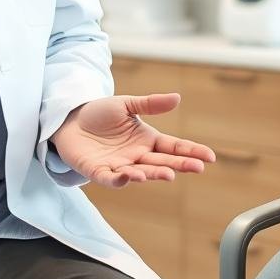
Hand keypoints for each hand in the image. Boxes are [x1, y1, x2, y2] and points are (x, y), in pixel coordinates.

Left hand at [50, 93, 214, 186]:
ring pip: (140, 172)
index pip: (173, 147)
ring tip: (168, 173)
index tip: (210, 157)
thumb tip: (177, 97)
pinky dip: (120, 180)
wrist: (69, 120)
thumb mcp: (126, 104)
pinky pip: (111, 178)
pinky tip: (129, 176)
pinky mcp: (99, 171)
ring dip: (153, 174)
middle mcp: (136, 155)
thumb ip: (150, 104)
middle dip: (180, 165)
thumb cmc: (99, 114)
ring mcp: (119, 165)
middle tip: (197, 167)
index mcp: (146, 139)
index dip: (191, 151)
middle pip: (162, 161)